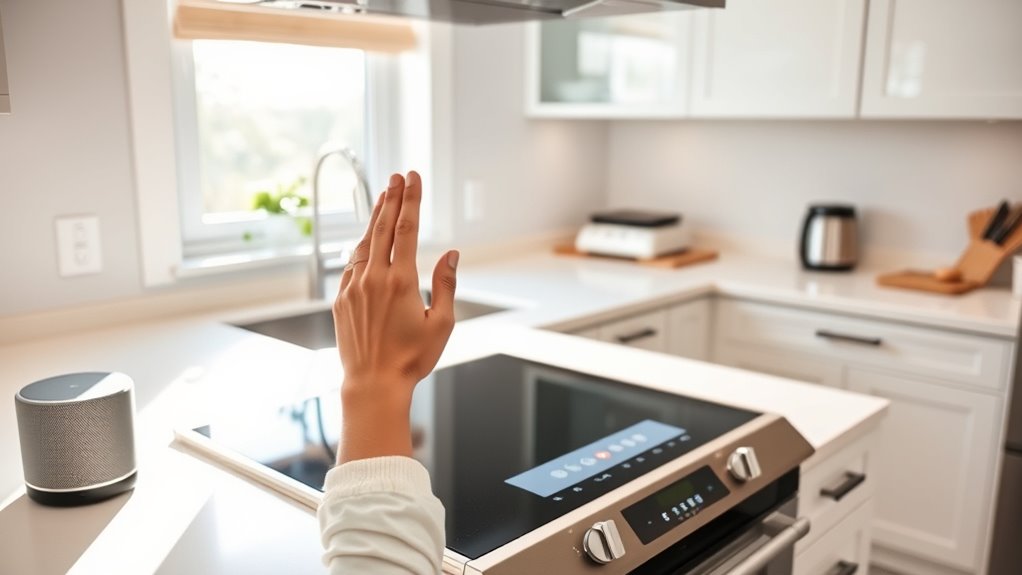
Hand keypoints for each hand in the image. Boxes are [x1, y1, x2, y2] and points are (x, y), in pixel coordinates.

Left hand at [333, 171, 458, 462]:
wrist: (373, 384)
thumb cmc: (413, 358)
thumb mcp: (442, 323)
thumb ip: (446, 284)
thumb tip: (451, 254)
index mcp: (401, 281)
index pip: (407, 229)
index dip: (411, 200)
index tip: (413, 178)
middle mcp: (374, 279)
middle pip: (384, 228)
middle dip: (392, 198)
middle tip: (398, 176)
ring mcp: (353, 288)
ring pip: (365, 243)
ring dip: (375, 218)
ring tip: (383, 198)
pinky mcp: (342, 300)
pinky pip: (352, 265)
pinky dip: (362, 246)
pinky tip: (368, 240)